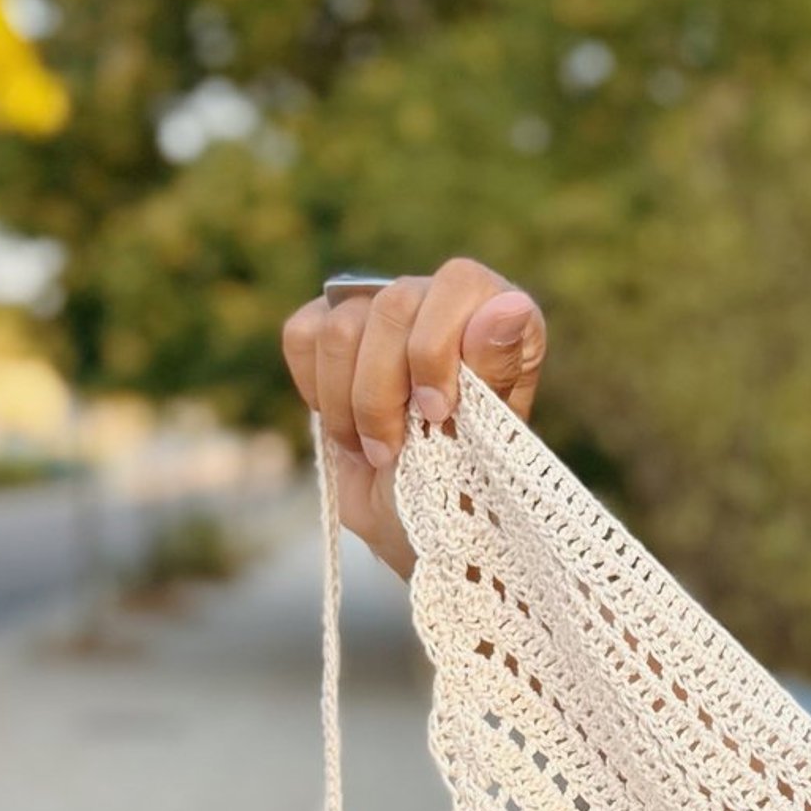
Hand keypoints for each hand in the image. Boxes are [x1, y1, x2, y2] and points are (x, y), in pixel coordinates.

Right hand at [280, 258, 546, 577]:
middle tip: (395, 451)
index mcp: (500, 318)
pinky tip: (345, 424)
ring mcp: (383, 315)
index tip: (437, 414)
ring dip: (349, 405)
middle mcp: (442, 304)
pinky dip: (316, 390)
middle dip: (383, 391)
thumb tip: (508, 308)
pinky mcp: (330, 333)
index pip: (458, 283)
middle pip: (390, 304)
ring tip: (374, 450)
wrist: (416, 528)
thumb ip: (495, 371)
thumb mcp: (487, 442)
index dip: (435, 347)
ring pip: (340, 326)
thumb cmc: (466, 489)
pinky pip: (302, 334)